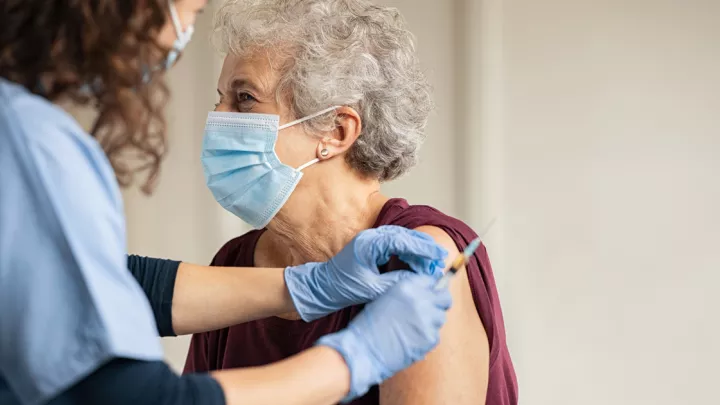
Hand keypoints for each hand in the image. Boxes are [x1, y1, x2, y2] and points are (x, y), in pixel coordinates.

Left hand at [285, 225, 447, 320]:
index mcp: (369, 244)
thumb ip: (396, 282)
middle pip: (405, 236)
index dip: (423, 248)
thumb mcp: (372, 289)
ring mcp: (371, 241)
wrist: (321, 288)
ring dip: (417, 251)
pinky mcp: (371, 247)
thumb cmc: (342, 288)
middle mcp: (370, 237)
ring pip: (401, 240)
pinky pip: (395, 245)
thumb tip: (420, 280)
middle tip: (441, 260)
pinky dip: (408, 253)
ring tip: (433, 264)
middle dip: (424, 248)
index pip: (403, 241)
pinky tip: (417, 264)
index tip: (439, 256)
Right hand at [317, 275, 451, 401]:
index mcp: (407, 287)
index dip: (430, 289)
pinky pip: (435, 335)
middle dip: (439, 302)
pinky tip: (411, 340)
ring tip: (413, 328)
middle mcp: (421, 300)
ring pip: (441, 318)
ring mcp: (428, 320)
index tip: (428, 295)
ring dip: (431, 321)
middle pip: (445, 298)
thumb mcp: (386, 298)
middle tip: (430, 310)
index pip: (431, 281)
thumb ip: (407, 293)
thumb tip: (425, 294)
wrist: (364, 349)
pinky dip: (426, 338)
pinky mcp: (430, 338)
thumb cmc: (369, 325)